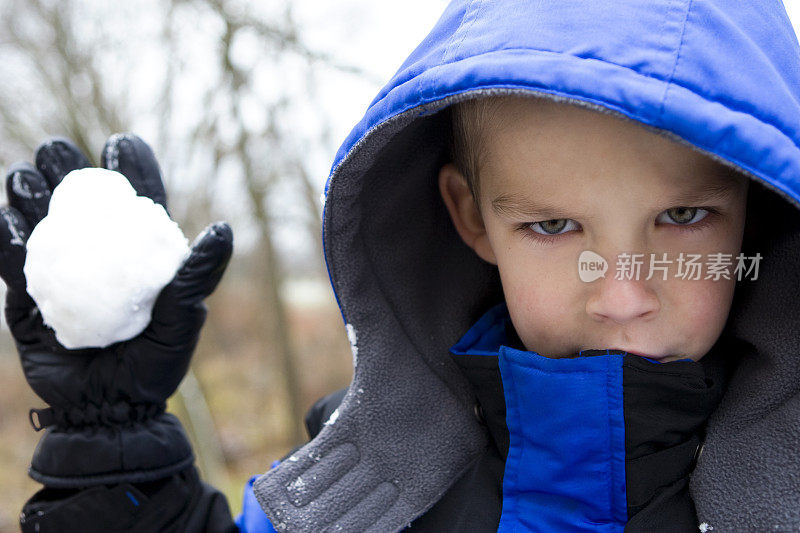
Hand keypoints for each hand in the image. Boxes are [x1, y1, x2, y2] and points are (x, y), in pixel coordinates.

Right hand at [0, 134, 232, 487]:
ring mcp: (59, 275)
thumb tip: (223, 229)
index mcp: (136, 256)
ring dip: (28, 191)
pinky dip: (7, 238)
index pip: (133, 200)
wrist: (109, 411)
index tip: (120, 144)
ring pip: (38, 220)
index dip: (128, 167)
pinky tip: (10, 220)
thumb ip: (197, 275)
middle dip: (64, 166)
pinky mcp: (28, 299)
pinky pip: (11, 262)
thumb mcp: (183, 320)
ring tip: (29, 178)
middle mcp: (97, 257)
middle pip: (77, 200)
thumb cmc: (156, 366)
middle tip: (59, 154)